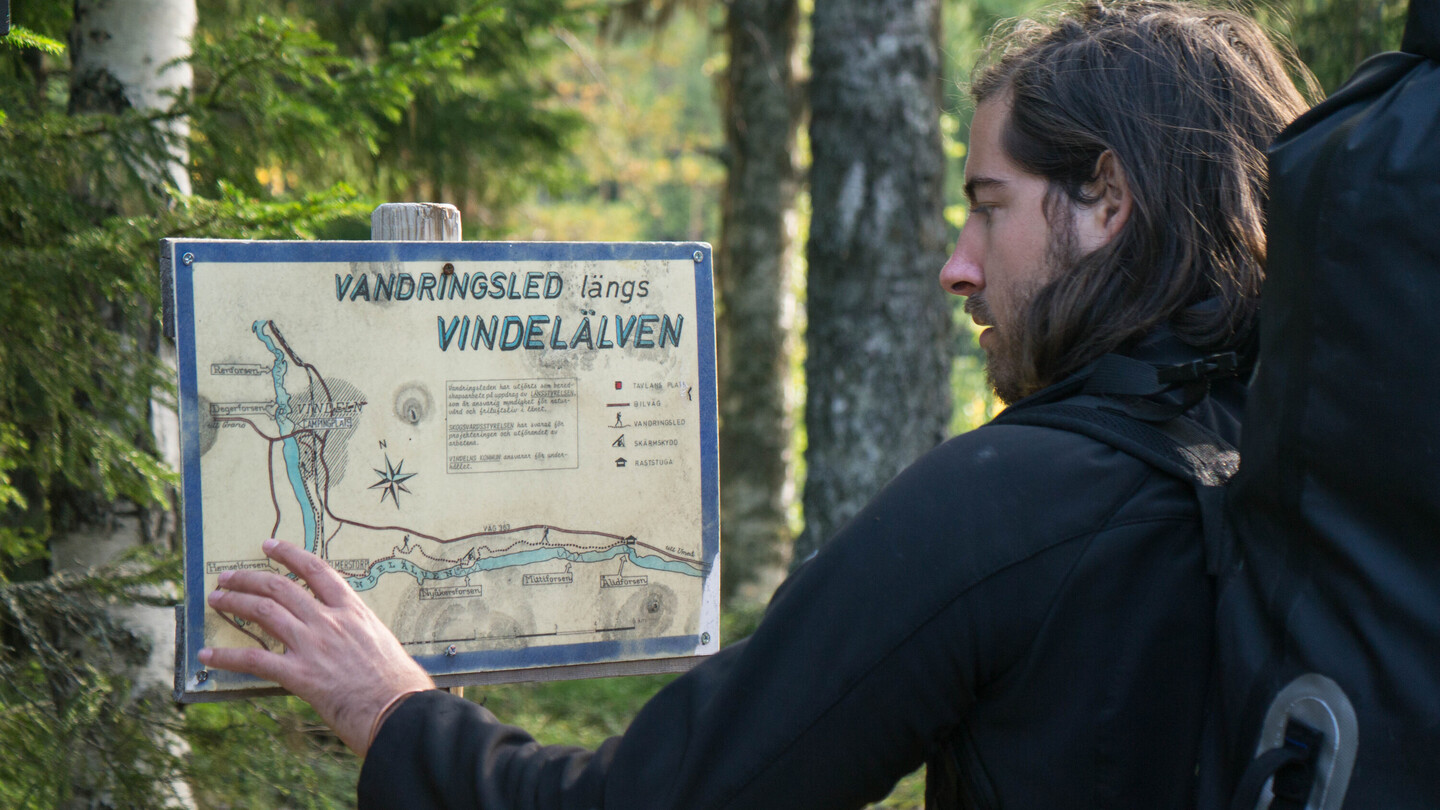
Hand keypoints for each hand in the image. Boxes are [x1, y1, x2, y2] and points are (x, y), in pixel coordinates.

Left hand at [199, 538, 434, 755]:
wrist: (398, 709)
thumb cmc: (400, 682)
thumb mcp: (382, 641)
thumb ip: (359, 632)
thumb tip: (349, 635)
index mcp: (353, 610)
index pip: (316, 571)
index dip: (289, 555)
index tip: (269, 546)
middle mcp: (329, 621)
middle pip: (280, 587)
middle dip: (249, 578)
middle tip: (228, 576)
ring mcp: (312, 645)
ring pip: (264, 612)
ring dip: (235, 603)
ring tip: (216, 599)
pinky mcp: (299, 675)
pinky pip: (254, 660)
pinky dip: (227, 657)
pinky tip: (207, 656)